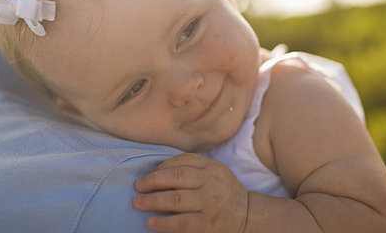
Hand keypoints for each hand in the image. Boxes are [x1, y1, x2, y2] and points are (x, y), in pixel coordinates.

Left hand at [134, 153, 248, 232]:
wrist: (248, 215)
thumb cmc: (223, 191)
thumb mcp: (215, 172)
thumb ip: (194, 167)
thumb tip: (158, 170)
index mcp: (212, 167)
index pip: (183, 161)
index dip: (163, 166)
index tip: (149, 174)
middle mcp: (211, 183)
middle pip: (177, 178)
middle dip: (153, 181)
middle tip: (138, 187)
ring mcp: (209, 204)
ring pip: (177, 199)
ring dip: (154, 200)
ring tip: (138, 202)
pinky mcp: (207, 224)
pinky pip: (182, 223)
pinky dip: (164, 222)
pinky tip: (151, 222)